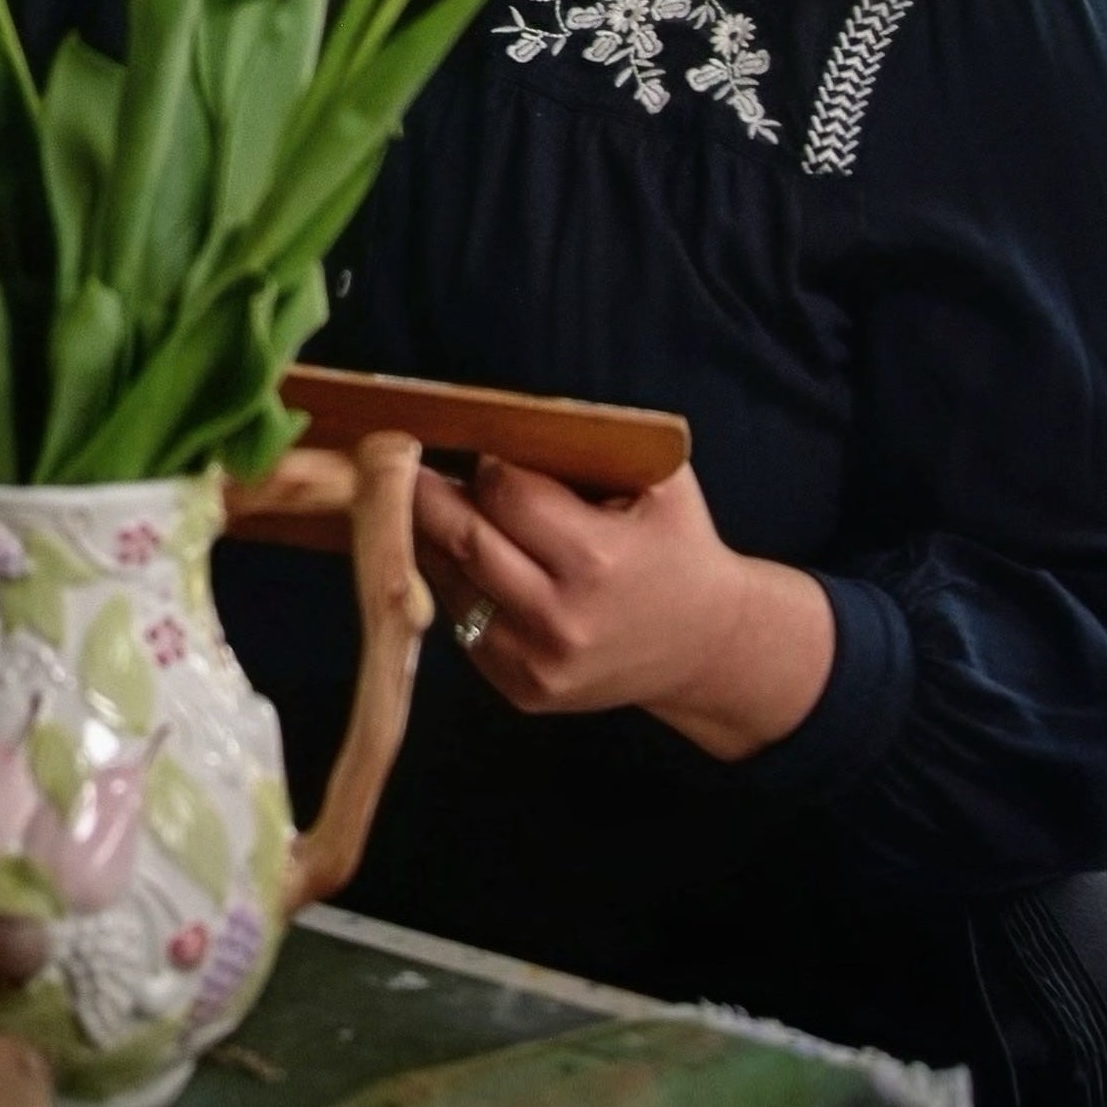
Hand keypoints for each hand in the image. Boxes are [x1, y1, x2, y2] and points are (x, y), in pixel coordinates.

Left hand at [414, 456, 834, 761]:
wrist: (708, 647)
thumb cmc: (678, 546)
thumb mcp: (659, 483)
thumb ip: (592, 445)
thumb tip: (502, 418)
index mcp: (597, 559)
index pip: (506, 494)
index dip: (487, 465)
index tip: (477, 447)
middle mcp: (562, 618)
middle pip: (463, 539)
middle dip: (424, 494)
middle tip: (397, 462)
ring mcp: (538, 661)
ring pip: (450, 583)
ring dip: (429, 540)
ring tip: (422, 505)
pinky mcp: (523, 689)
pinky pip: (462, 624)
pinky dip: (450, 586)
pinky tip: (460, 557)